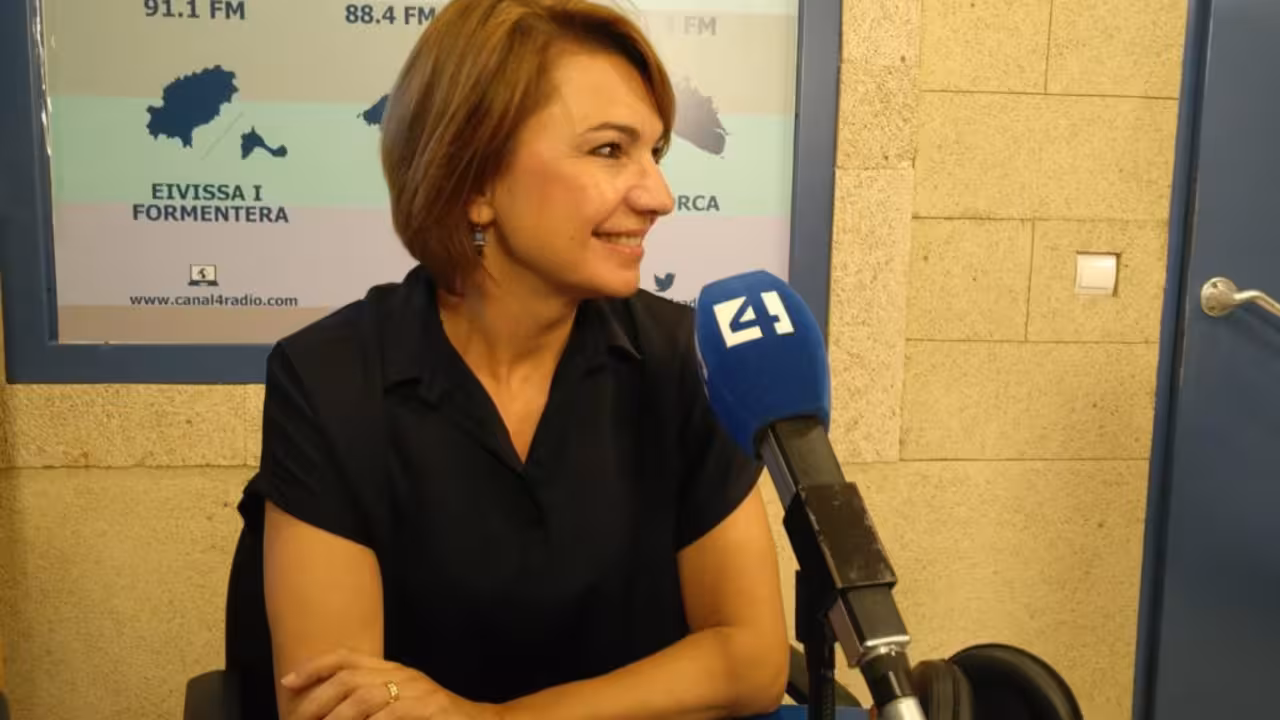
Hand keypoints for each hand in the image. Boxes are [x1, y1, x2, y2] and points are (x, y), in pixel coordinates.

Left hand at [281, 649, 503, 719]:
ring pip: (366, 697)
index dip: (315, 666)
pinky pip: (392, 715)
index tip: (287, 681)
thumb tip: (331, 713)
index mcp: (393, 671)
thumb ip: (372, 703)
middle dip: (316, 700)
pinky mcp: (430, 710)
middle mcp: (403, 676)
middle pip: (349, 678)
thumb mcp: (402, 702)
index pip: (347, 658)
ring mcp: (418, 692)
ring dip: (337, 717)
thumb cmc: (435, 718)